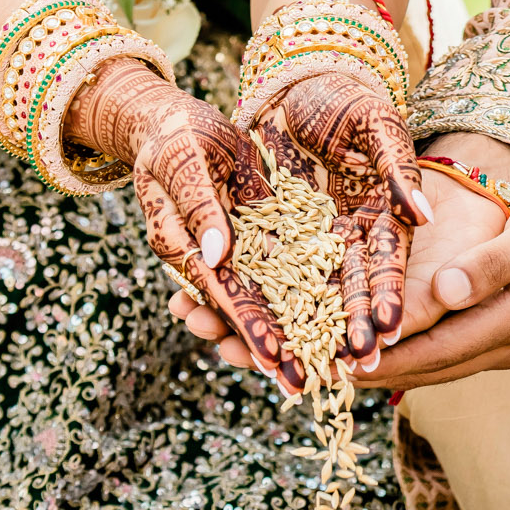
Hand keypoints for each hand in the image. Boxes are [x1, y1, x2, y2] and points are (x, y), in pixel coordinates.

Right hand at [67, 59, 300, 387]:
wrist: (176, 122)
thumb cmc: (172, 136)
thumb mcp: (181, 162)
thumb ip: (199, 208)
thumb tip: (218, 257)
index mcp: (181, 246)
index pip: (219, 293)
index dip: (247, 326)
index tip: (274, 359)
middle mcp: (210, 258)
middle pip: (246, 309)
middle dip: (274, 350)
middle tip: (303, 387)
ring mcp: (236, 251)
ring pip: (269, 299)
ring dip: (295, 333)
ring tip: (324, 371)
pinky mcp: (260, 236)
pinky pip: (288, 269)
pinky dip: (309, 296)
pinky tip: (338, 322)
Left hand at [171, 133, 509, 377]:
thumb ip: (491, 268)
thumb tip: (438, 295)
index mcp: (498, 333)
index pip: (413, 357)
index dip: (353, 358)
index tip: (290, 355)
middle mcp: (479, 348)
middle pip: (387, 369)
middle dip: (314, 362)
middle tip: (236, 352)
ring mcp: (473, 338)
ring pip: (388, 357)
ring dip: (322, 351)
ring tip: (246, 343)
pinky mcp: (466, 319)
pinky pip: (403, 337)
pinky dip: (354, 332)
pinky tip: (309, 319)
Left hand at [252, 71, 427, 364]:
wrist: (293, 82)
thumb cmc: (346, 97)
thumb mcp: (377, 124)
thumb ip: (398, 167)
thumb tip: (420, 214)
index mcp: (379, 224)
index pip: (385, 269)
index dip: (386, 302)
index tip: (387, 335)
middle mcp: (342, 245)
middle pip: (339, 297)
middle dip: (336, 335)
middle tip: (335, 372)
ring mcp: (300, 247)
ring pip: (291, 297)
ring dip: (281, 331)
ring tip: (270, 365)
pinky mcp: (261, 241)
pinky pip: (247, 277)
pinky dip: (235, 302)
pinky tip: (219, 329)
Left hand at [354, 175, 509, 388]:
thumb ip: (493, 264)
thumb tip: (445, 293)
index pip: (437, 350)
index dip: (388, 359)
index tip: (341, 363)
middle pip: (434, 368)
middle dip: (381, 372)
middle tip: (326, 371)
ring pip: (444, 364)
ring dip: (398, 368)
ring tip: (349, 364)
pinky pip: (457, 350)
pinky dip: (421, 352)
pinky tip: (395, 345)